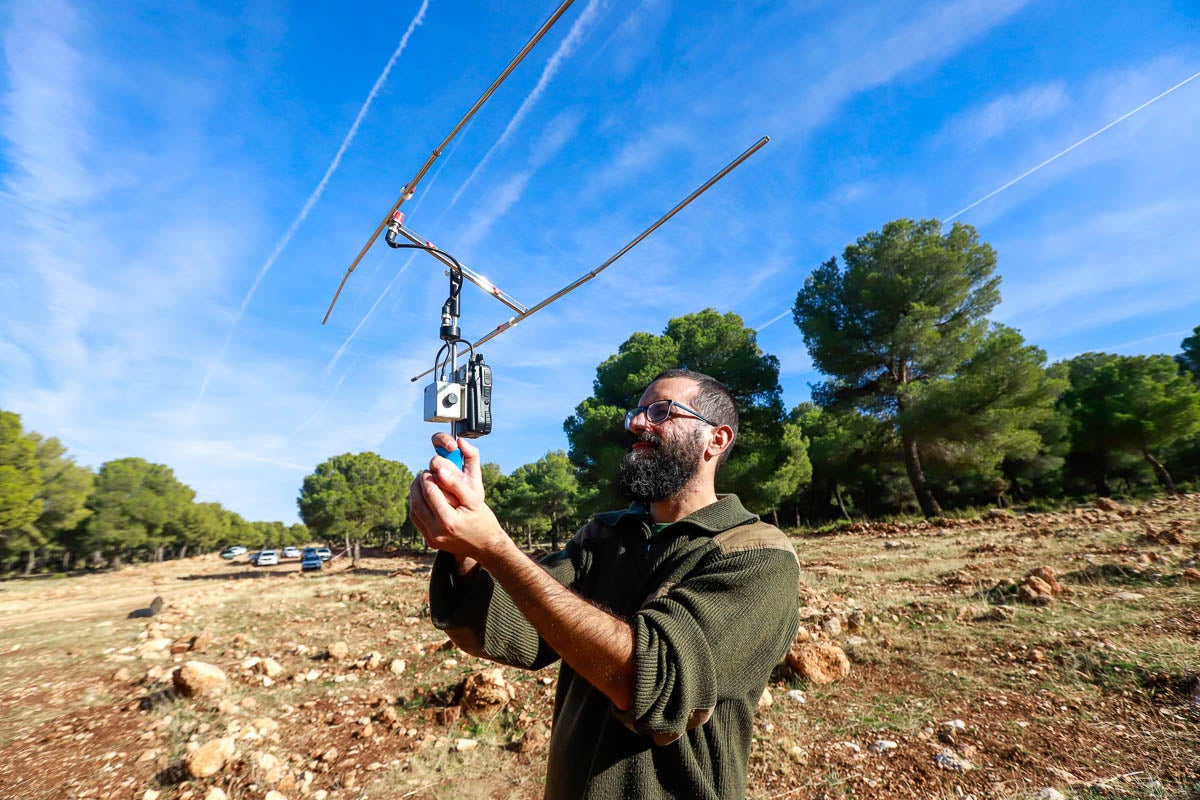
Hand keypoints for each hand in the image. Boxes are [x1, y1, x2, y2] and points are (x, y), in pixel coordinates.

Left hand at [409, 434, 508, 563]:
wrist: (485, 545)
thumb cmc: (482, 520)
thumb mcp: (474, 500)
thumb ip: (457, 484)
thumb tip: (440, 470)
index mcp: (449, 521)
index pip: (429, 493)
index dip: (427, 478)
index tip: (429, 469)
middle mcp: (437, 532)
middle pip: (417, 502)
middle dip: (417, 485)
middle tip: (422, 474)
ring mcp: (432, 539)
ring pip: (414, 512)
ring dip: (415, 495)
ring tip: (422, 483)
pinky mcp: (430, 542)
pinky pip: (417, 521)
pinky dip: (418, 506)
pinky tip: (424, 497)